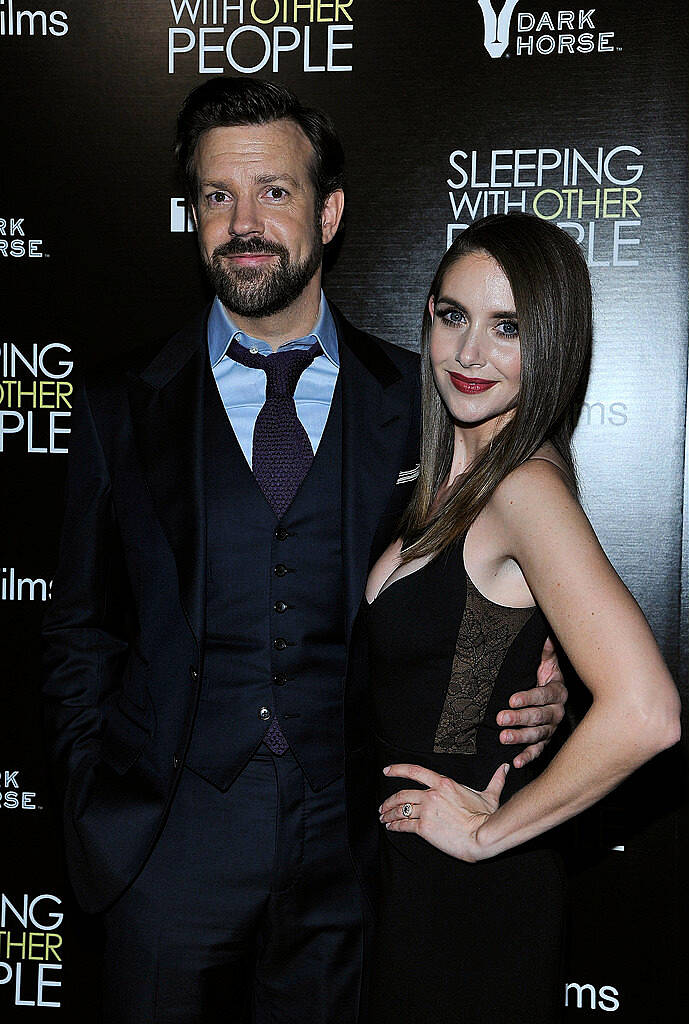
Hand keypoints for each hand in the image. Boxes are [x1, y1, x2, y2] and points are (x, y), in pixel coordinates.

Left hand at [378, 763, 508, 861]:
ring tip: (384, 817)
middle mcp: (432, 794)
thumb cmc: (487, 816)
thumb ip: (495, 779)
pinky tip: (391, 827)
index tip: (387, 771)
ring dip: (390, 813)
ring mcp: (427, 811)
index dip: (397, 770)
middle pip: (403, 793)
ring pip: (401, 809)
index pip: (415, 771)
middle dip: (389, 800)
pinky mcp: (424, 828)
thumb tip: (505, 767)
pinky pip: (404, 825)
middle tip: (383, 806)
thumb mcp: (490, 795)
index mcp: (444, 783)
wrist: (482, 836)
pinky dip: (395, 826)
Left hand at [497, 636, 566, 767]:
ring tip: (503, 738)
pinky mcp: (544, 741)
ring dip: (520, 738)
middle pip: (539, 717)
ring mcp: (551, 728)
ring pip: (537, 735)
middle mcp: (557, 712)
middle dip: (519, 718)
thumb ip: (546, 650)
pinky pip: (538, 751)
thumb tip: (547, 635)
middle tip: (500, 719)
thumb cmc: (543, 674)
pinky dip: (527, 757)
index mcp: (558, 691)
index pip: (544, 695)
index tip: (511, 699)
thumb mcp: (546, 660)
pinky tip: (516, 762)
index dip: (528, 697)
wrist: (550, 692)